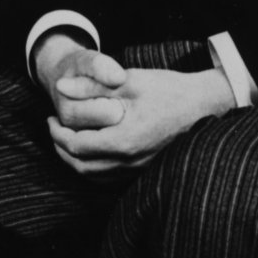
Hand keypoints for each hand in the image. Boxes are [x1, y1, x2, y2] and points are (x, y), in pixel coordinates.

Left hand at [43, 49, 235, 181]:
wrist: (206, 104)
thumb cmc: (169, 90)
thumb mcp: (128, 81)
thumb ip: (92, 87)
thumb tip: (61, 87)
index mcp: (124, 140)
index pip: (77, 146)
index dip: (57, 133)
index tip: (51, 118)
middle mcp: (130, 161)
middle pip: (81, 166)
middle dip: (61, 148)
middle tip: (53, 128)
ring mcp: (139, 168)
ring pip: (94, 175)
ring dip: (74, 159)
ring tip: (66, 138)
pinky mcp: (145, 168)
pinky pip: (109, 176)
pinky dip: (92, 166)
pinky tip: (90, 148)